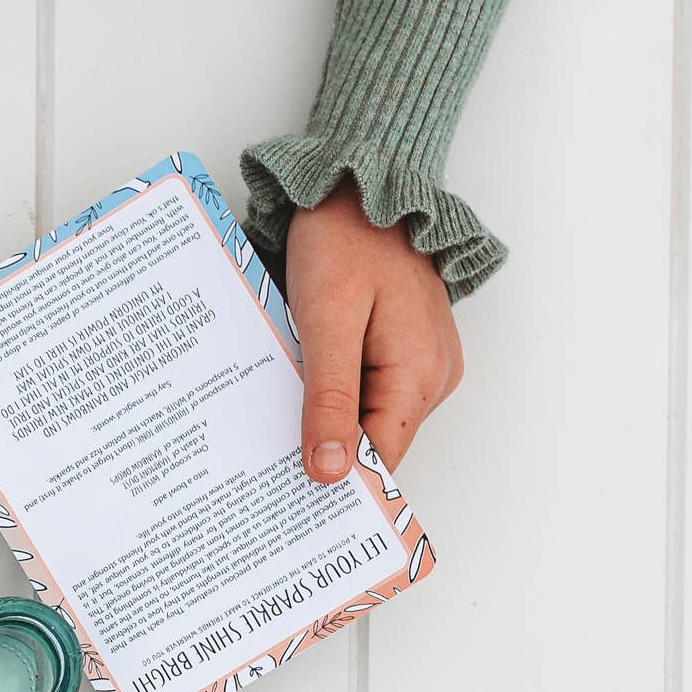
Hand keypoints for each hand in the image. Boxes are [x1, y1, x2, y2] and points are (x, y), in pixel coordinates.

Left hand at [288, 180, 462, 482]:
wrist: (361, 186)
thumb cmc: (345, 240)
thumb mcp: (327, 320)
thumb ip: (329, 398)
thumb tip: (331, 472)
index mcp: (420, 374)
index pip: (381, 457)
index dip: (338, 483)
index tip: (285, 504)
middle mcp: (431, 375)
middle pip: (373, 442)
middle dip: (323, 456)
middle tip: (259, 476)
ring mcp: (419, 362)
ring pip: (365, 418)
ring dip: (322, 424)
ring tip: (266, 438)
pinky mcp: (400, 348)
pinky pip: (364, 390)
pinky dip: (329, 398)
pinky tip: (290, 397)